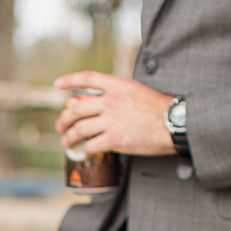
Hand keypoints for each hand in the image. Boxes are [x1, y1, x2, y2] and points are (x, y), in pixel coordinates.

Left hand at [54, 71, 175, 156]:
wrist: (173, 124)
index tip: (57, 84)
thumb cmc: (161, 110)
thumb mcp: (139, 91)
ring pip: (80, 128)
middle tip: (60, 125)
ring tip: (66, 142)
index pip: (88, 78)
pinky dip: (85, 149)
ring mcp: (111, 120)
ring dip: (69, 137)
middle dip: (64, 118)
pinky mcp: (115, 139)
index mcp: (118, 85)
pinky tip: (85, 152)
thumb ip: (120, 93)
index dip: (70, 80)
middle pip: (77, 108)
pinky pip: (92, 145)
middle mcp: (111, 101)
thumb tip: (104, 102)